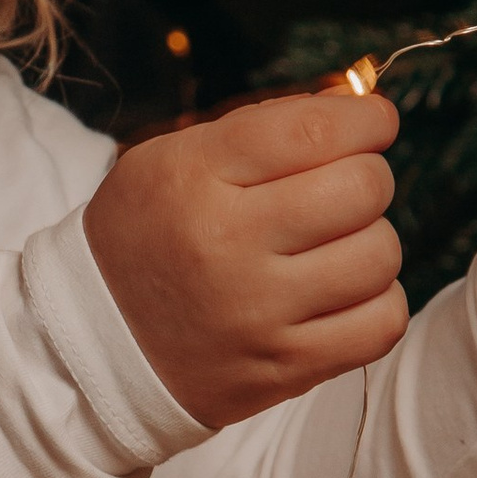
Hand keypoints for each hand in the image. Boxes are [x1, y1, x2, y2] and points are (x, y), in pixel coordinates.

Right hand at [85, 88, 405, 426]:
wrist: (96, 343)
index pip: (315, 131)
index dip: (365, 119)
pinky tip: (342, 294)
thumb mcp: (176, 159)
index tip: (372, 123)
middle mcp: (227, 244)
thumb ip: (265, 127)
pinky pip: (380, 325)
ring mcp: (257, 314)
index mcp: (195, 177)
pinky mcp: (282, 368)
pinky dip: (377, 303)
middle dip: (366, 178)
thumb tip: (360, 108)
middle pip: (362, 189)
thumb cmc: (151, 236)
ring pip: (380, 256)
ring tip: (334, 247)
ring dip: (370, 242)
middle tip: (339, 191)